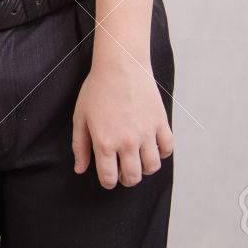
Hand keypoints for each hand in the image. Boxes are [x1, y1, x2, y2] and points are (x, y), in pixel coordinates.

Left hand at [72, 55, 173, 188]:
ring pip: (152, 167)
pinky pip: (167, 149)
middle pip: (133, 177)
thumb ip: (80, 146)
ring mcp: (147, 133)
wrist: (120, 65)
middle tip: (123, 171)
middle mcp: (128, 142)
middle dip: (126, 179)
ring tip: (137, 160)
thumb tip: (80, 169)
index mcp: (105, 142)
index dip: (108, 182)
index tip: (108, 178)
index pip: (109, 177)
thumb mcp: (80, 117)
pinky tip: (152, 146)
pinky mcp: (161, 123)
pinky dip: (162, 152)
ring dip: (145, 168)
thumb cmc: (97, 89)